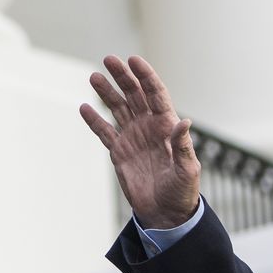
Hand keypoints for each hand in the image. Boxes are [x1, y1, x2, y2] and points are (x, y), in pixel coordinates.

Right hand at [81, 55, 199, 229]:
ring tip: (94, 77)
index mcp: (166, 126)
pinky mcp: (119, 152)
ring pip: (117, 108)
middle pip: (134, 95)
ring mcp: (133, 137)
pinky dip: (94, 120)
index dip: (145, 76)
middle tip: (109, 59)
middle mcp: (149, 127)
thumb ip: (183, 146)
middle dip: (123, 76)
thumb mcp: (187, 170)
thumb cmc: (182, 191)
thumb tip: (185, 121)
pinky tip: (85, 107)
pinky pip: (105, 132)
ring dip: (106, 92)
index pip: (155, 94)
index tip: (133, 60)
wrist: (166, 213)